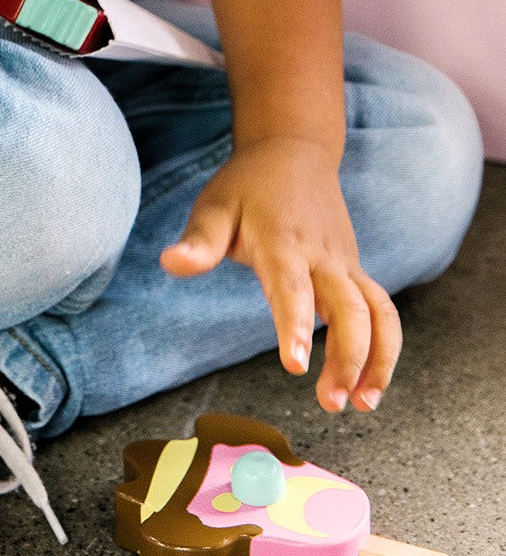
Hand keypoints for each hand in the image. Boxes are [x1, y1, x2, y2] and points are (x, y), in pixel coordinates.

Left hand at [160, 136, 401, 413]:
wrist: (294, 152)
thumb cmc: (246, 186)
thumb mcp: (215, 206)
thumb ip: (199, 242)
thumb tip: (170, 263)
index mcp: (283, 242)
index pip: (292, 288)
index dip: (295, 325)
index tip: (296, 365)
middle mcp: (323, 256)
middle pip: (351, 309)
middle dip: (348, 357)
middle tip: (331, 403)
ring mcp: (345, 263)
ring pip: (379, 312)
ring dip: (378, 359)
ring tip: (363, 403)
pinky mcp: (355, 270)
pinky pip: (382, 310)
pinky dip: (385, 346)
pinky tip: (367, 383)